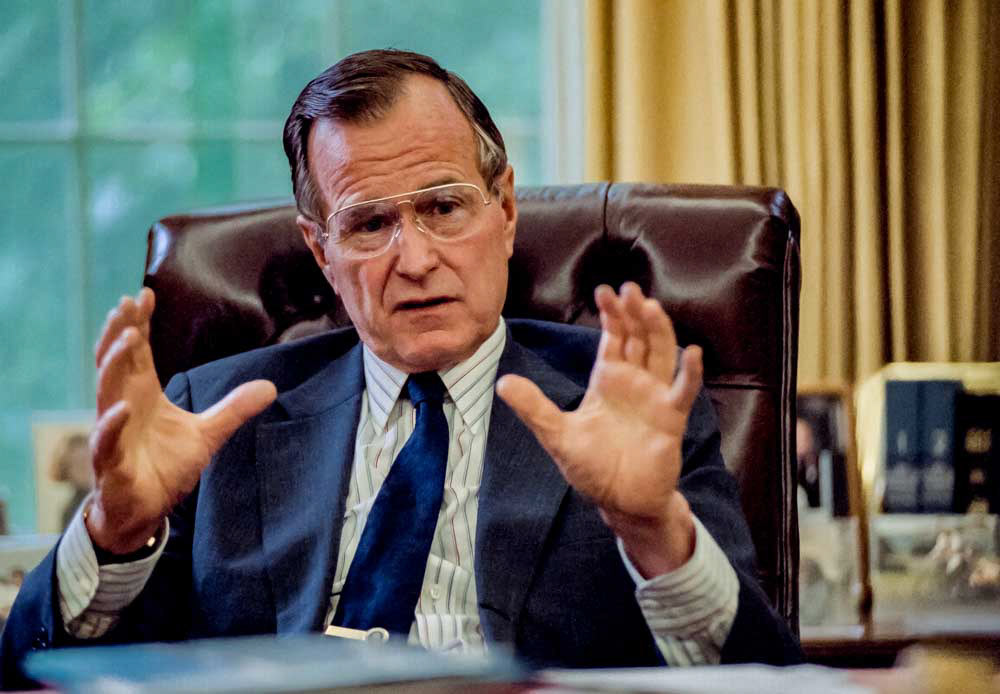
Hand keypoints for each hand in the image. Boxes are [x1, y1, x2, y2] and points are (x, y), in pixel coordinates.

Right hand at [87, 288, 276, 553]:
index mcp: (143, 395)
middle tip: (128, 304)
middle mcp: (122, 407)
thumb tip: (270, 386)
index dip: (138, 323)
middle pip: (116, 363)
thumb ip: (233, 408)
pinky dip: (110, 425)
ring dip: (114, 365)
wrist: (145, 510)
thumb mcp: (207, 433)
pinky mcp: (110, 463)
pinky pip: (105, 441)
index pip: (137, 353)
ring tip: (129, 339)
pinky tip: (121, 409)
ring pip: (106, 393)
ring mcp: (112, 433)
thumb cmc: (165, 467)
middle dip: (121, 333)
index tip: (144, 294)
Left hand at [496, 283, 702, 575]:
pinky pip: (683, 390)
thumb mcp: (557, 435)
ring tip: (651, 307)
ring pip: (661, 354)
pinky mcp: (671, 418)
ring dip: (658, 330)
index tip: (604, 291)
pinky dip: (689, 372)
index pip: (613, 339)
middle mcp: (634, 383)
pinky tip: (692, 353)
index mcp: (608, 382)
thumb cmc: (592, 468)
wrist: (621, 501)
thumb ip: (534, 408)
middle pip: (638, 338)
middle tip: (628, 289)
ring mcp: (655, 397)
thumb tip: (502, 382)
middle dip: (633, 313)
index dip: (611, 315)